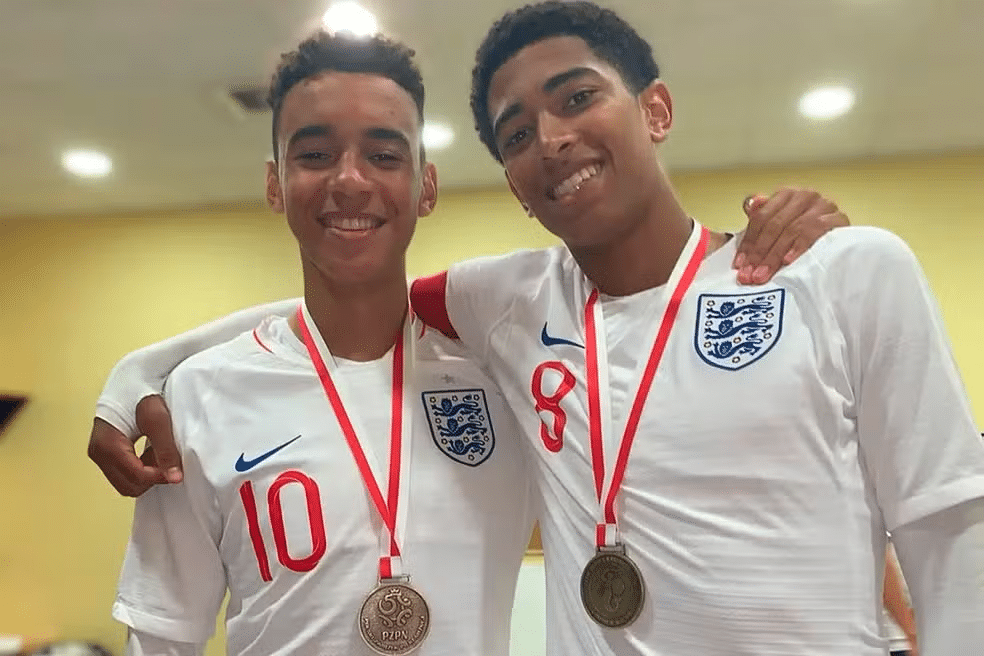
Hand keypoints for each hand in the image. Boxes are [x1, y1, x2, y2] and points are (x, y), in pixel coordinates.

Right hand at [87, 395, 181, 496]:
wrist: (132, 375)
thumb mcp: (158, 419)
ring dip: (146, 474)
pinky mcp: (103, 452)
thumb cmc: (144, 392)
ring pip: (126, 482)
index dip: (158, 477)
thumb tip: (175, 479)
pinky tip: (152, 451)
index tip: (176, 468)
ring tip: (160, 453)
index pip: (135, 477)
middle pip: (128, 486)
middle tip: (167, 460)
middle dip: (151, 478)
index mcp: (107, 445)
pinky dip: (140, 469)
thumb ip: (166, 450)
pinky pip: (123, 473)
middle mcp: (97, 453)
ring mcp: (98, 454)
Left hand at [733, 187, 848, 283]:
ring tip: (764, 274)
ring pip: (792, 230)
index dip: (748, 243)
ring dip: (775, 255)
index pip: (761, 218)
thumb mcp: (780, 226)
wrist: (842, 243)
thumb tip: (749, 205)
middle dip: (759, 254)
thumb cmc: (805, 234)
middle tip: (749, 275)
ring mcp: (822, 206)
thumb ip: (762, 217)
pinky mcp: (838, 218)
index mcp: (786, 196)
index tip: (739, 265)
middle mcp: (804, 196)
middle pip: (774, 225)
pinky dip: (799, 246)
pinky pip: (815, 231)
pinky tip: (788, 260)